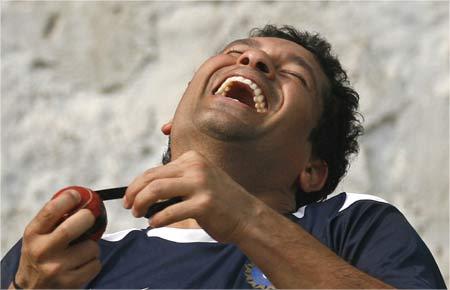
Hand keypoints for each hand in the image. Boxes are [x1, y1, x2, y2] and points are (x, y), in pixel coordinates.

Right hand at [14, 189, 101, 288]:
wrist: (31, 288)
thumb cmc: (40, 253)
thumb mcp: (37, 235)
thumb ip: (54, 218)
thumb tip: (82, 198)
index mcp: (33, 234)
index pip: (51, 211)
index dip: (69, 198)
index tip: (78, 195)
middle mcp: (42, 251)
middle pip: (72, 227)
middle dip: (87, 218)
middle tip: (90, 218)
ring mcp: (56, 268)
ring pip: (91, 247)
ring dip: (93, 245)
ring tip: (81, 250)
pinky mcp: (70, 282)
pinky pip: (95, 264)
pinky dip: (94, 262)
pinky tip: (82, 264)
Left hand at [124, 150, 261, 242]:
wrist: (247, 216)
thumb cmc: (220, 202)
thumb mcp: (199, 181)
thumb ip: (177, 180)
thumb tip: (144, 190)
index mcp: (193, 159)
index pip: (155, 170)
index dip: (137, 184)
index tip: (130, 195)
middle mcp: (196, 167)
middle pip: (151, 178)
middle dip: (133, 193)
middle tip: (128, 206)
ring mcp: (201, 184)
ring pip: (156, 190)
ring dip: (141, 203)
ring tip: (138, 214)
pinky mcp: (203, 204)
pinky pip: (169, 211)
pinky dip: (157, 219)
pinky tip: (154, 223)